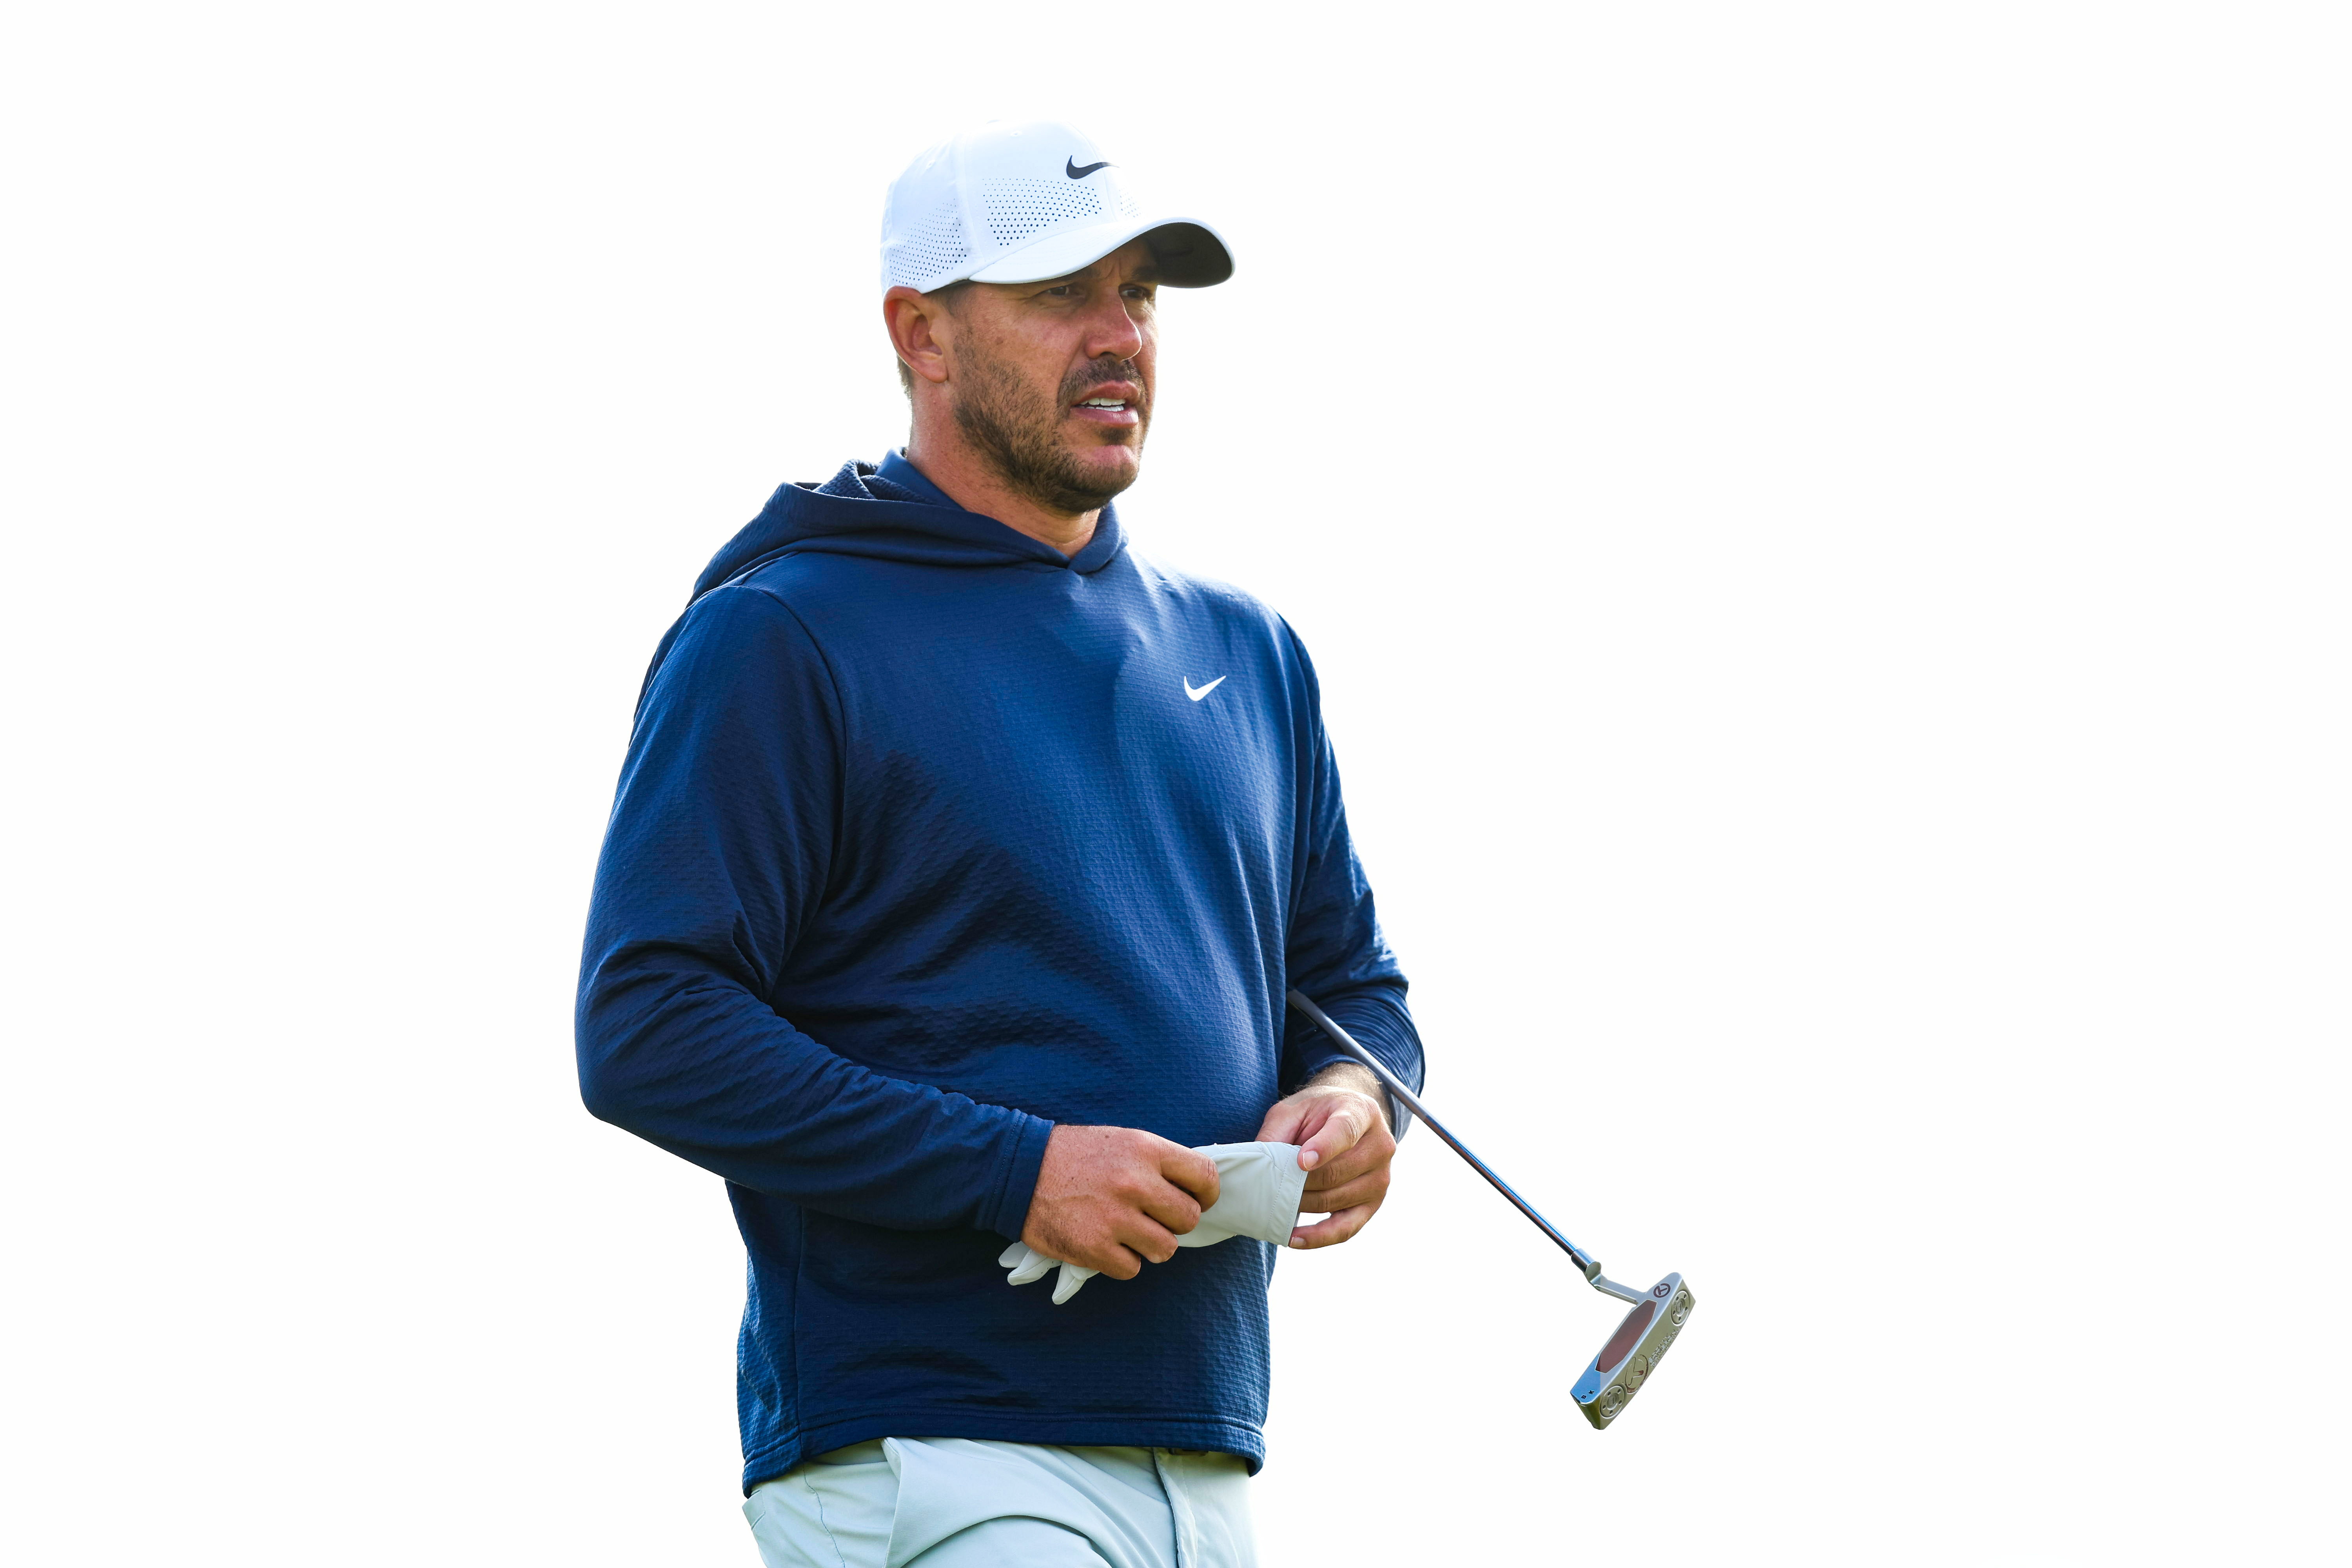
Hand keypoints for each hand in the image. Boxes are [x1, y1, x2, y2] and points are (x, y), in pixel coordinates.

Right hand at [1020, 1125, 1221, 1279]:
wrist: (1017, 1169)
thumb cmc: (1073, 1155)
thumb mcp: (1121, 1142)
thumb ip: (1157, 1163)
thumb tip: (1192, 1189)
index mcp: (1146, 1150)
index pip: (1204, 1176)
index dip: (1206, 1194)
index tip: (1197, 1200)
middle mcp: (1135, 1183)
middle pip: (1189, 1218)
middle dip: (1174, 1222)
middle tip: (1153, 1218)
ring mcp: (1115, 1218)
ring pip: (1165, 1249)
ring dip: (1150, 1246)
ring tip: (1127, 1232)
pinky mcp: (1095, 1249)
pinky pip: (1132, 1269)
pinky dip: (1120, 1261)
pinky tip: (1103, 1243)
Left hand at [1255, 1063, 1394, 1248]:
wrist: (1346, 1119)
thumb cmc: (1316, 1114)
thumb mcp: (1294, 1110)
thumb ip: (1278, 1132)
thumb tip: (1260, 1166)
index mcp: (1361, 1113)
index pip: (1345, 1132)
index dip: (1323, 1148)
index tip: (1300, 1162)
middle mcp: (1380, 1146)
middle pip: (1337, 1173)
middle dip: (1299, 1183)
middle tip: (1269, 1188)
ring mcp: (1380, 1178)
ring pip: (1336, 1201)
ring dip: (1302, 1206)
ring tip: (1274, 1207)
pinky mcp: (1373, 1204)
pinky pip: (1346, 1229)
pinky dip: (1318, 1237)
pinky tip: (1293, 1239)